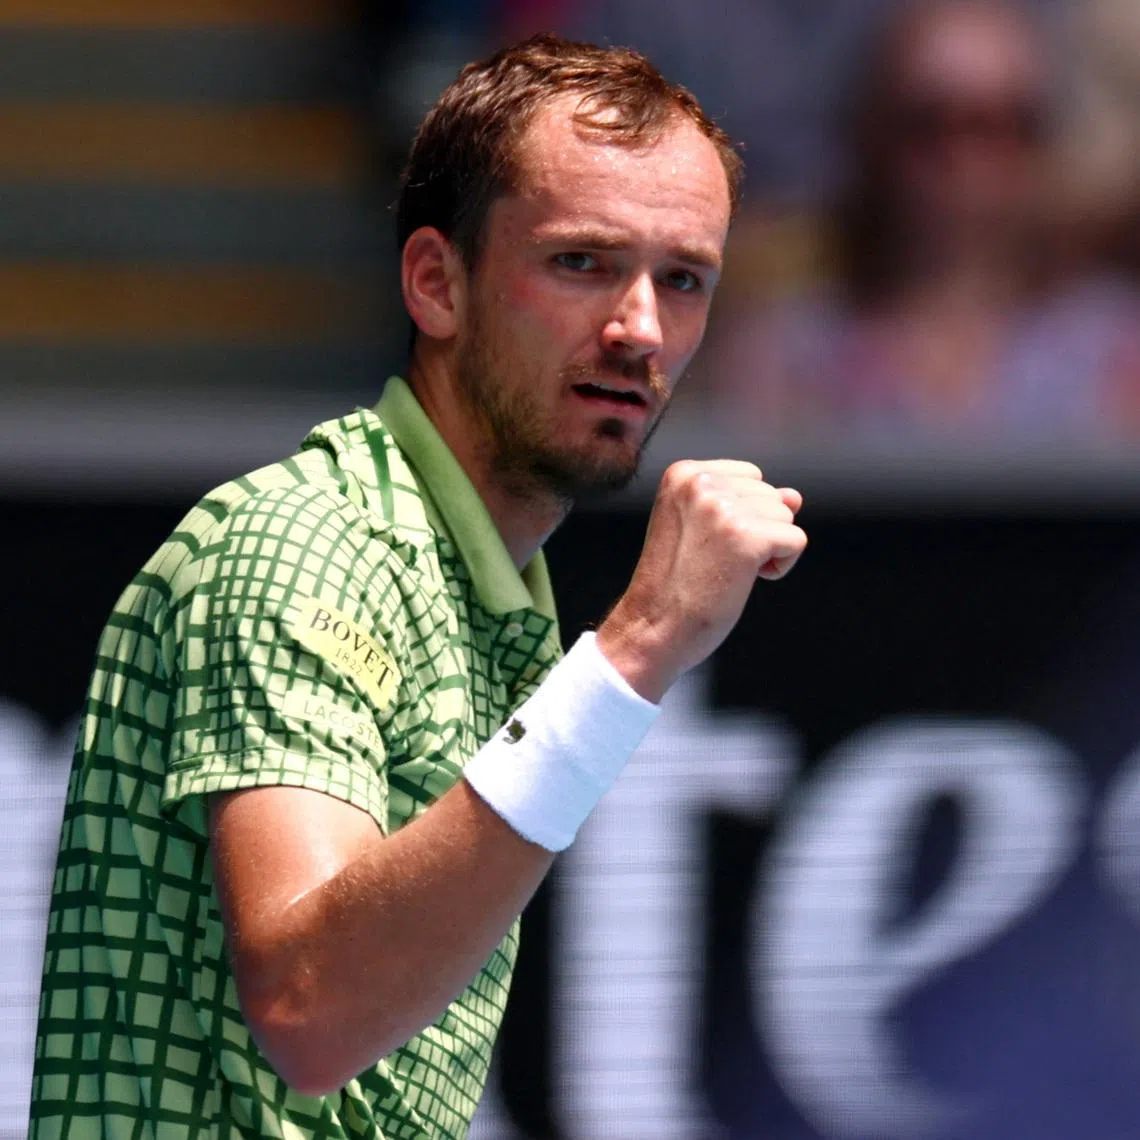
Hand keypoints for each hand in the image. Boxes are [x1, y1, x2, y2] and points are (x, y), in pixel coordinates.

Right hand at [596, 460, 805, 701]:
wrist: (652, 627)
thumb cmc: (675, 583)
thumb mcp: (703, 527)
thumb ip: (746, 502)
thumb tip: (795, 497)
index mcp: (684, 473)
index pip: (750, 477)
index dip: (742, 516)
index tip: (706, 543)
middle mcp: (702, 482)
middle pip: (770, 495)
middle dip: (756, 531)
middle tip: (713, 562)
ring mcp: (723, 508)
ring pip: (785, 516)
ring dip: (767, 549)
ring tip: (725, 570)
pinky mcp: (746, 537)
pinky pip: (796, 540)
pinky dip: (780, 567)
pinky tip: (743, 580)